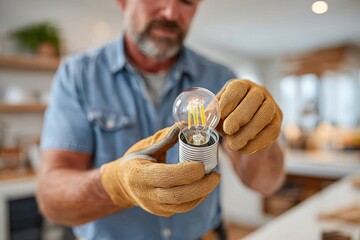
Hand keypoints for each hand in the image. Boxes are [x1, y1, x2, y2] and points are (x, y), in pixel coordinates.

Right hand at [100, 125, 219, 216]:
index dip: (187, 172)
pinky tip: (204, 186)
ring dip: (203, 193)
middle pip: (178, 195)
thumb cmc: (135, 160)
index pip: (167, 177)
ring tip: (213, 179)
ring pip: (183, 205)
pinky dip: (197, 198)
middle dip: (202, 185)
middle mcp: (147, 194)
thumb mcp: (146, 146)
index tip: (202, 164)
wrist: (122, 184)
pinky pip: (183, 208)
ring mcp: (155, 206)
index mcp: (140, 175)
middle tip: (216, 174)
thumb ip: (165, 138)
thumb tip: (185, 124)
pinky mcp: (162, 212)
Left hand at [216, 79, 282, 153]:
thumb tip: (200, 119)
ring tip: (233, 144)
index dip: (228, 101)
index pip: (237, 88)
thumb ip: (211, 115)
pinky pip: (271, 132)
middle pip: (254, 99)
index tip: (220, 114)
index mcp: (241, 85)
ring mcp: (271, 106)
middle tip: (228, 130)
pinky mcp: (277, 123)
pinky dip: (256, 143)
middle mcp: (259, 92)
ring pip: (265, 115)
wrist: (245, 128)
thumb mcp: (218, 113)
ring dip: (248, 131)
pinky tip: (244, 149)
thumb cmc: (228, 116)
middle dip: (240, 116)